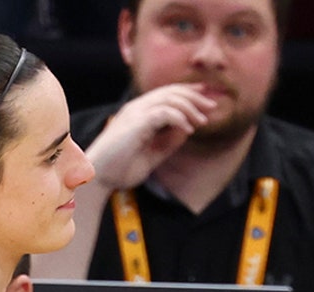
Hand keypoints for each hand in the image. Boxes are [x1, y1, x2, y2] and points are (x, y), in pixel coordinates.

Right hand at [84, 84, 216, 188]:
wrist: (101, 177)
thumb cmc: (122, 167)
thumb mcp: (154, 153)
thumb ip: (169, 141)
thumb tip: (188, 129)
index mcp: (140, 113)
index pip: (167, 94)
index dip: (187, 93)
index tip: (206, 98)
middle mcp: (137, 108)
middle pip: (170, 91)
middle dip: (194, 96)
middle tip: (212, 106)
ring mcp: (135, 113)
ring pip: (169, 99)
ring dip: (190, 108)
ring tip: (202, 121)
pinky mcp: (136, 123)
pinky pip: (163, 113)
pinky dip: (179, 119)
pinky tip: (188, 129)